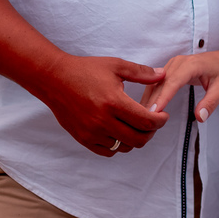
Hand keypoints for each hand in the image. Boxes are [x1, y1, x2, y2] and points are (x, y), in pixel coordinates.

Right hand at [36, 54, 169, 156]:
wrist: (55, 79)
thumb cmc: (86, 70)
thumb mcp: (116, 66)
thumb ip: (141, 73)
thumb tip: (163, 75)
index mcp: (114, 102)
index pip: (146, 121)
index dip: (160, 121)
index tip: (164, 116)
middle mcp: (103, 121)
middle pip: (138, 139)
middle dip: (151, 132)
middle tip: (153, 123)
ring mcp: (92, 133)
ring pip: (124, 147)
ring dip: (135, 139)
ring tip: (136, 125)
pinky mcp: (83, 139)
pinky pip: (108, 151)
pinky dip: (118, 145)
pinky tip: (120, 131)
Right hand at [141, 51, 218, 122]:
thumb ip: (211, 103)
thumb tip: (200, 118)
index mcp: (192, 64)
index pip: (173, 82)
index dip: (163, 97)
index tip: (154, 112)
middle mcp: (179, 62)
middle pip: (160, 83)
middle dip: (152, 102)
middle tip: (144, 122)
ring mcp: (172, 65)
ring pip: (155, 83)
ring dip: (148, 99)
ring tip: (141, 119)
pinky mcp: (170, 69)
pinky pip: (156, 82)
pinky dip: (150, 95)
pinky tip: (146, 109)